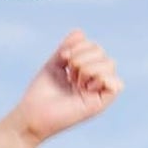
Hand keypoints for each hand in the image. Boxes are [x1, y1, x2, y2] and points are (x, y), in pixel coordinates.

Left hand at [10, 29, 123, 145]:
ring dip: (89, 66)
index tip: (64, 58)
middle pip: (103, 54)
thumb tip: (80, 31)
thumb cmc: (39, 94)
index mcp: (84, 74)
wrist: (30, 116)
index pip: (95, 48)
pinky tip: (85, 86)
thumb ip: (67, 48)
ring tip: (74, 80)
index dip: (81, 46)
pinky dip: (101, 78)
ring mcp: (97, 94)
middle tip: (69, 71)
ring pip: (110, 64)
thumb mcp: (54, 65)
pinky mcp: (99, 105)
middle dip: (83, 56)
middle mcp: (93, 83)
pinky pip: (117, 84)